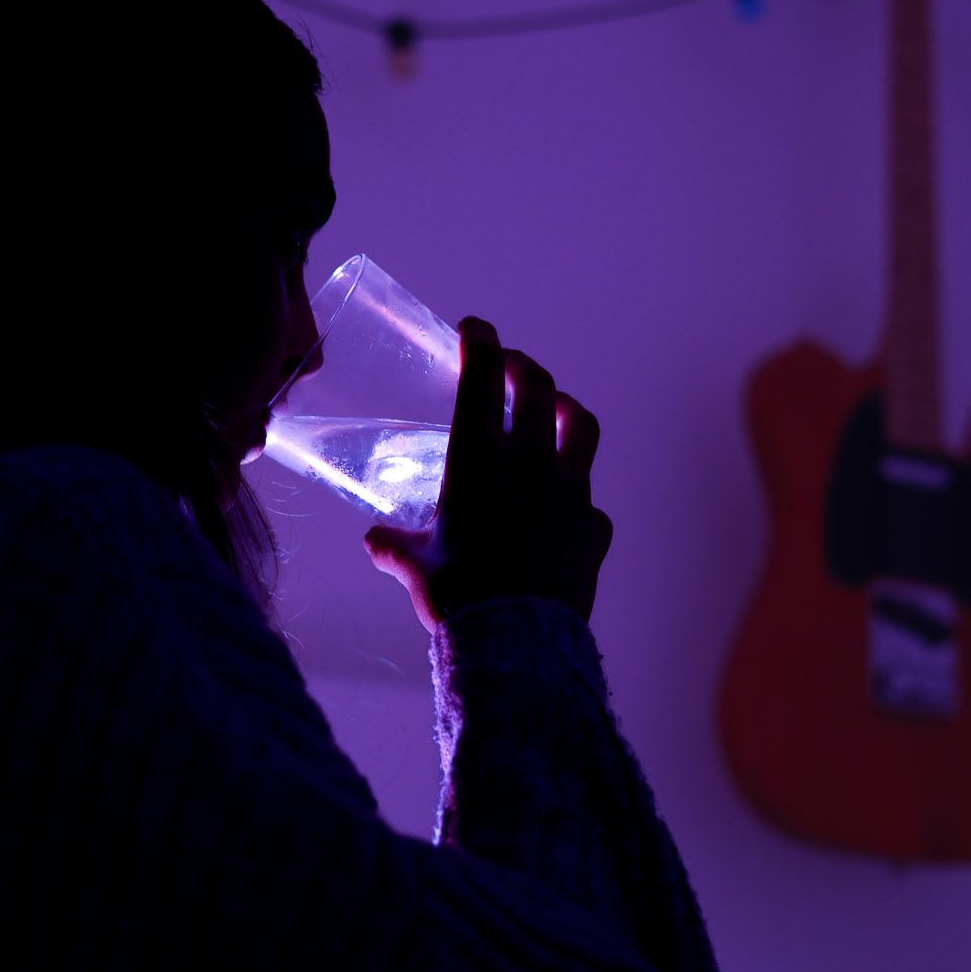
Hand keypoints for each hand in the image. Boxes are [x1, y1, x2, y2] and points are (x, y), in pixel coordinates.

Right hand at [363, 316, 613, 632]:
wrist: (517, 643)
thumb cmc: (458, 597)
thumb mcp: (416, 567)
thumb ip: (395, 546)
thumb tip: (375, 540)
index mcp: (479, 460)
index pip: (482, 376)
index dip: (481, 341)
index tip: (476, 328)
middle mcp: (529, 463)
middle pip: (537, 387)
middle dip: (521, 366)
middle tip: (509, 367)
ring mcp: (570, 492)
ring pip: (579, 427)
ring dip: (564, 408)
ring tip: (554, 409)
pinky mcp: (594, 527)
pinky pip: (589, 500)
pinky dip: (574, 497)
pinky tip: (563, 510)